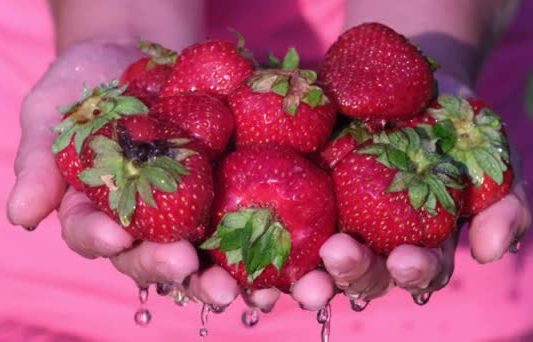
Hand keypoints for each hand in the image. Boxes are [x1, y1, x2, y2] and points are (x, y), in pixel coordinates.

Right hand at [6, 40, 238, 306]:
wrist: (138, 56)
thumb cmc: (85, 87)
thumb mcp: (51, 112)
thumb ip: (39, 161)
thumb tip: (20, 217)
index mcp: (95, 210)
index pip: (92, 233)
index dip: (102, 238)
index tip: (117, 235)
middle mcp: (143, 221)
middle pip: (151, 256)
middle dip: (168, 267)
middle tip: (186, 268)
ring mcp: (187, 209)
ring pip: (201, 254)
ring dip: (218, 275)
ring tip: (238, 288)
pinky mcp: (226, 191)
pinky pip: (243, 221)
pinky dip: (259, 244)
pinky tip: (276, 262)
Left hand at [199, 78, 531, 312]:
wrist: (403, 82)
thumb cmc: (449, 122)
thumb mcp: (486, 154)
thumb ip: (500, 204)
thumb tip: (486, 251)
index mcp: (410, 241)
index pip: (411, 268)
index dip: (408, 270)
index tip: (404, 259)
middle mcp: (365, 240)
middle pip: (353, 274)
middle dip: (344, 275)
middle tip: (333, 262)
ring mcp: (323, 221)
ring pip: (307, 262)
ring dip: (294, 276)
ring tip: (285, 274)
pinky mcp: (287, 197)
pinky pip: (265, 225)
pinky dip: (252, 242)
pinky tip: (239, 247)